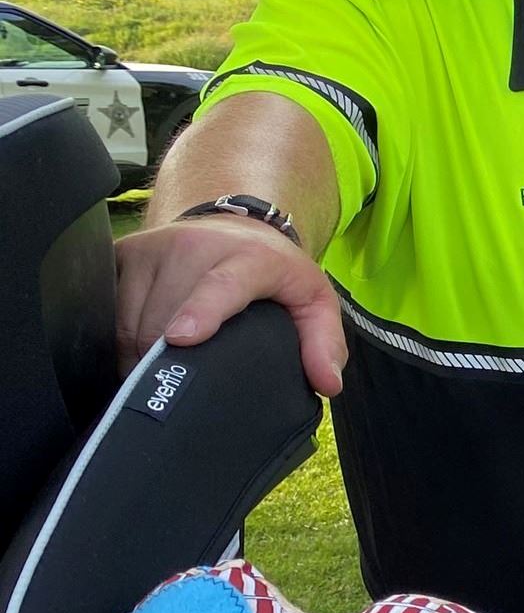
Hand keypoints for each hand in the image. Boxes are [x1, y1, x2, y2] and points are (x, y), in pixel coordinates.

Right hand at [115, 217, 344, 395]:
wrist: (237, 228)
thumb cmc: (275, 274)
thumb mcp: (313, 301)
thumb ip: (325, 342)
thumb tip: (327, 383)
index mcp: (249, 257)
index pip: (221, 284)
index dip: (201, 312)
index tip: (182, 338)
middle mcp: (196, 245)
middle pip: (164, 317)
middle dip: (168, 360)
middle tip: (182, 383)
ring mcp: (154, 247)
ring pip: (130, 319)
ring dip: (139, 354)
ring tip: (163, 368)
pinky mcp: (123, 252)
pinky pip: (107, 308)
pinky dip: (119, 337)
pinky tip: (140, 346)